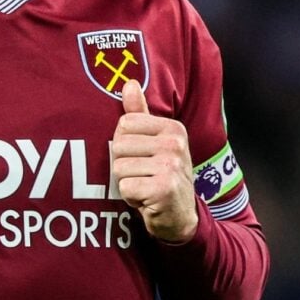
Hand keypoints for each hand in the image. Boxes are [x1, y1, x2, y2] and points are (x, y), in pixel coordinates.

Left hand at [112, 80, 198, 242]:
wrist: (181, 216)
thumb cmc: (163, 175)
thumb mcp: (155, 142)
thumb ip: (140, 113)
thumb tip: (129, 83)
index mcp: (172, 128)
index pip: (124, 124)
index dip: (125, 145)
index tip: (142, 157)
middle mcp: (175, 144)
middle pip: (118, 146)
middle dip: (123, 165)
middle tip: (143, 175)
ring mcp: (171, 166)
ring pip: (119, 168)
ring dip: (127, 183)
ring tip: (145, 186)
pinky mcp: (163, 189)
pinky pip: (125, 187)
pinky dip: (131, 198)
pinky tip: (147, 199)